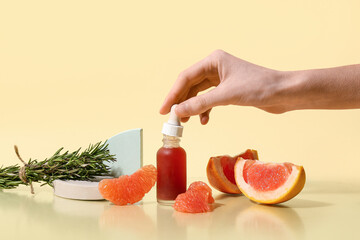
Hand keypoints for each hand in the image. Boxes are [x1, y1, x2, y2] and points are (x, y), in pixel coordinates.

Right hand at [159, 50, 284, 123]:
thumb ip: (200, 104)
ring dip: (192, 108)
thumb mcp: (226, 96)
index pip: (186, 77)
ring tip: (186, 122)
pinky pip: (209, 100)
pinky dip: (205, 110)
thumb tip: (177, 112)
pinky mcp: (228, 90)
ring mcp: (222, 78)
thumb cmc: (259, 88)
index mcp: (213, 61)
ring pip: (199, 94)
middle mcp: (215, 67)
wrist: (283, 93)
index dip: (173, 94)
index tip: (163, 109)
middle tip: (173, 118)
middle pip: (190, 85)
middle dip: (182, 102)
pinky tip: (204, 120)